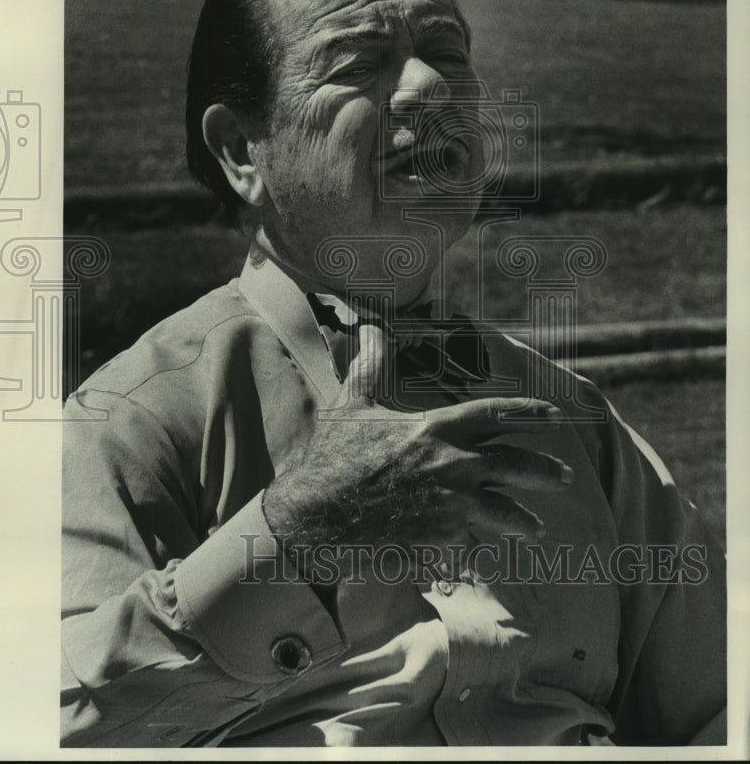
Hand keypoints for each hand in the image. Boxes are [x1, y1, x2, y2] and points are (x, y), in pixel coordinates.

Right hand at [263, 323, 571, 560]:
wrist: (315, 515)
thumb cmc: (332, 457)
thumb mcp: (351, 404)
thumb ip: (371, 366)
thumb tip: (372, 326)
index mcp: (436, 427)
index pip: (497, 414)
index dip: (529, 414)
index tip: (554, 416)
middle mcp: (453, 463)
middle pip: (516, 465)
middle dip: (545, 472)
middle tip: (563, 477)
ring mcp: (451, 504)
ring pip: (505, 510)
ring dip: (524, 519)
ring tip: (535, 527)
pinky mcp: (442, 539)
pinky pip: (474, 542)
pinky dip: (481, 546)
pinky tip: (489, 552)